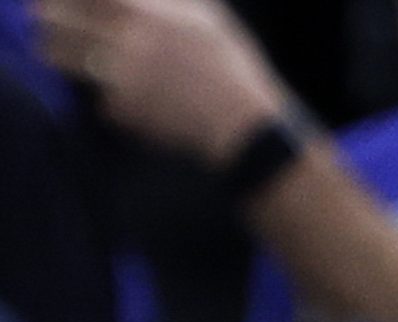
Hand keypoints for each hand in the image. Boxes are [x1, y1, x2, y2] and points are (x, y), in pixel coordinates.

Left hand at [32, 0, 287, 165]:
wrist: (244, 125)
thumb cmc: (231, 65)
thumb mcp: (207, 16)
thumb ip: (170, 0)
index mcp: (141, 10)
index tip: (58, 0)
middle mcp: (122, 40)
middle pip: (54, 20)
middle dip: (47, 18)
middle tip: (44, 20)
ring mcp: (116, 76)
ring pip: (59, 57)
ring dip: (57, 52)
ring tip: (63, 53)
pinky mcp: (117, 109)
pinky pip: (94, 94)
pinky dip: (104, 94)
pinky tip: (127, 96)